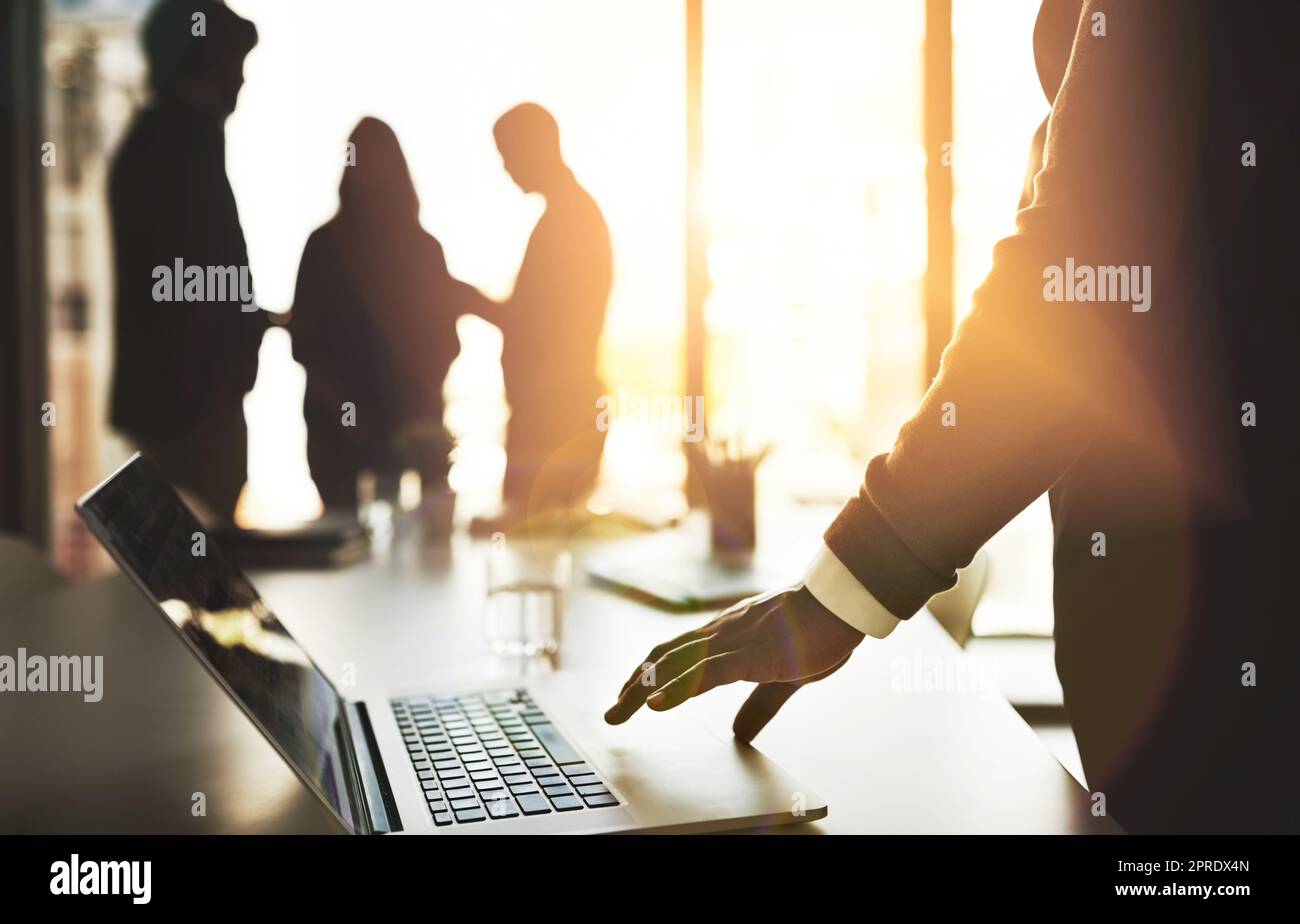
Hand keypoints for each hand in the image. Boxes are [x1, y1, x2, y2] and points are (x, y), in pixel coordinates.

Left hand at [604, 584, 863, 741]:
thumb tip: (740, 733)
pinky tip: (657, 703)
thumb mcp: (784, 677)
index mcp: (726, 637)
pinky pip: (706, 671)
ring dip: (643, 687)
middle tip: (612, 713)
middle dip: (634, 684)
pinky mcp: (752, 653)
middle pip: (664, 657)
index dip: (648, 674)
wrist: (840, 602)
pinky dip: (677, 688)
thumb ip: (759, 704)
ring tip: (620, 710)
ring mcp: (733, 641)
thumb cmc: (816, 630)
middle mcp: (720, 635)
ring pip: (675, 662)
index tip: (628, 695)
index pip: (674, 653)